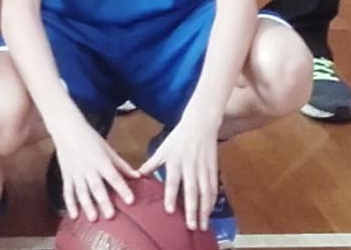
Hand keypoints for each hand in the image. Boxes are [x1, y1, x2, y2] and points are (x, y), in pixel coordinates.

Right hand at [50, 112, 136, 222]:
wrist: (66, 129)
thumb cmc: (90, 138)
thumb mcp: (108, 149)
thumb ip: (121, 164)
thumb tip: (137, 177)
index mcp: (101, 160)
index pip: (113, 176)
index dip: (122, 188)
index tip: (130, 200)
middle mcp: (88, 168)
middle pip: (97, 186)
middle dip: (103, 201)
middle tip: (110, 216)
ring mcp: (76, 173)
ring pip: (82, 191)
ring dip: (87, 205)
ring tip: (93, 218)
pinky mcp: (66, 175)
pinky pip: (67, 191)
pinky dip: (69, 203)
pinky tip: (73, 215)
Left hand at [138, 111, 219, 230]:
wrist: (200, 124)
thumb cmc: (178, 138)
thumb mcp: (163, 149)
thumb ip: (151, 164)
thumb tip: (137, 175)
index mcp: (175, 162)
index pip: (172, 182)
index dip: (171, 196)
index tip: (169, 211)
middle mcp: (190, 167)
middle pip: (191, 191)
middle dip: (192, 209)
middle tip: (191, 226)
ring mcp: (203, 169)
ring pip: (205, 193)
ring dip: (204, 210)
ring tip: (202, 225)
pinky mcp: (213, 169)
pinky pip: (214, 188)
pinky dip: (212, 201)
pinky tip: (210, 212)